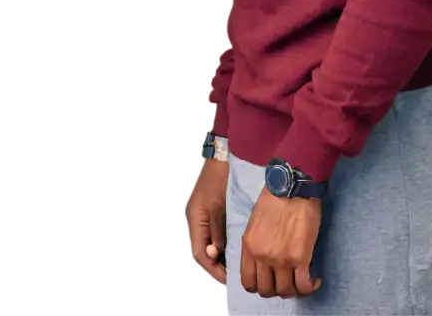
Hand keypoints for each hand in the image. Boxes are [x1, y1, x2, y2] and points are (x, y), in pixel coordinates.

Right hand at [184, 158, 227, 285]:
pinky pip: (215, 232)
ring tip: (235, 265)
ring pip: (209, 242)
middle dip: (216, 265)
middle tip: (233, 275)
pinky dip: (222, 243)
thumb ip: (218, 229)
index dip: (212, 268)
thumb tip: (218, 253)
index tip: (229, 279)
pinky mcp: (212, 209)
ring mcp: (204, 213)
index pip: (199, 252)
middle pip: (202, 250)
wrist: (222, 152)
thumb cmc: (219, 177)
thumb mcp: (219, 205)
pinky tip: (234, 248)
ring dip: (220, 255)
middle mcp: (197, 218)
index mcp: (196, 218)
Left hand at [240, 189, 321, 298]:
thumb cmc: (272, 199)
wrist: (291, 187)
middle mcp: (262, 256)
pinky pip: (304, 286)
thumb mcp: (254, 223)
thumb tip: (261, 261)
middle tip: (286, 281)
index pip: (248, 282)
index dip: (259, 287)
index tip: (269, 281)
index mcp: (248, 246)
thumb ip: (255, 244)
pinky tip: (314, 280)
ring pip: (286, 291)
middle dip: (277, 290)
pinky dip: (310, 288)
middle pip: (267, 290)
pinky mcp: (301, 258)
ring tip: (301, 281)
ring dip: (294, 290)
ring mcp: (281, 259)